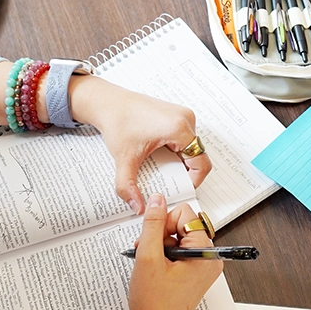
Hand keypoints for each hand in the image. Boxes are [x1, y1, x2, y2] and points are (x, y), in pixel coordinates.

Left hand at [69, 77, 211, 213]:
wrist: (109, 103)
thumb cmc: (118, 120)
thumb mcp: (124, 159)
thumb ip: (128, 186)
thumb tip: (138, 206)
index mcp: (178, 128)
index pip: (202, 163)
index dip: (194, 181)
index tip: (180, 189)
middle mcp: (185, 119)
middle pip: (196, 156)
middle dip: (183, 172)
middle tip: (166, 181)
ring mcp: (183, 115)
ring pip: (190, 149)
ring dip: (179, 162)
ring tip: (160, 168)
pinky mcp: (177, 115)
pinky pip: (184, 139)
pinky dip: (175, 151)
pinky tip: (158, 156)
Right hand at [125, 196, 221, 309]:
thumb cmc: (153, 303)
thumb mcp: (148, 257)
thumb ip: (153, 224)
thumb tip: (157, 199)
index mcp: (204, 253)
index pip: (186, 214)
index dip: (164, 223)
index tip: (152, 240)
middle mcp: (209, 258)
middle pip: (183, 225)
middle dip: (161, 235)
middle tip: (146, 253)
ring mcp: (203, 267)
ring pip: (179, 238)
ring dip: (160, 246)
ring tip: (148, 264)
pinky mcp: (195, 274)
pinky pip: (180, 252)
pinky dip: (164, 256)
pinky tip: (154, 270)